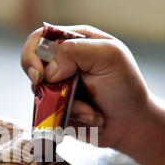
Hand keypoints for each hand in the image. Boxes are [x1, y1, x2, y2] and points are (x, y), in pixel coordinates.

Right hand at [21, 25, 151, 148]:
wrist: (132, 125)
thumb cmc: (126, 88)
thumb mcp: (110, 57)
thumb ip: (76, 51)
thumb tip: (48, 71)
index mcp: (76, 42)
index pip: (40, 39)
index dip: (33, 55)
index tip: (39, 76)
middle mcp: (64, 63)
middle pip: (32, 67)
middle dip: (44, 85)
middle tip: (58, 96)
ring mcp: (59, 87)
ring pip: (40, 95)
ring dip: (65, 106)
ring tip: (92, 111)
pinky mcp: (57, 109)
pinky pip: (48, 114)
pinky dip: (69, 119)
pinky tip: (91, 118)